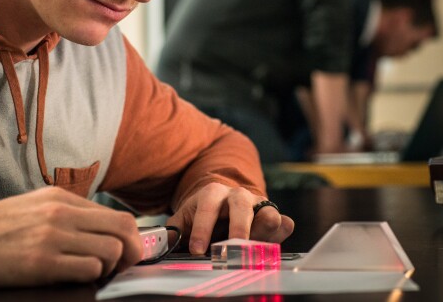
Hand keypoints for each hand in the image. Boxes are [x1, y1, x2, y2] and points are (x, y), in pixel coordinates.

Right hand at [0, 186, 141, 287]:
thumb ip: (69, 215)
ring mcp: (53, 237)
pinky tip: (76, 278)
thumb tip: (103, 232)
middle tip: (124, 267)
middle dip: (132, 252)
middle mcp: (61, 213)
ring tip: (93, 273)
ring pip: (112, 250)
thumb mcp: (36, 208)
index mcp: (62, 198)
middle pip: (123, 230)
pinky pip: (89, 269)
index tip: (129, 253)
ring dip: (109, 267)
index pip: (117, 216)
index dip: (132, 238)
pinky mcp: (42, 263)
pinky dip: (92, 277)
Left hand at [166, 182, 293, 254]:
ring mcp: (258, 205)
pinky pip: (283, 222)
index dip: (202, 228)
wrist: (224, 204)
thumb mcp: (185, 219)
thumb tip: (159, 245)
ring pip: (267, 211)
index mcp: (213, 193)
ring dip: (264, 229)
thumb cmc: (203, 215)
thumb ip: (174, 232)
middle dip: (237, 226)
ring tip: (256, 248)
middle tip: (232, 248)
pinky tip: (276, 241)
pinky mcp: (272, 216)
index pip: (208, 206)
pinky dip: (282, 232)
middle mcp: (238, 195)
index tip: (196, 249)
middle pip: (241, 203)